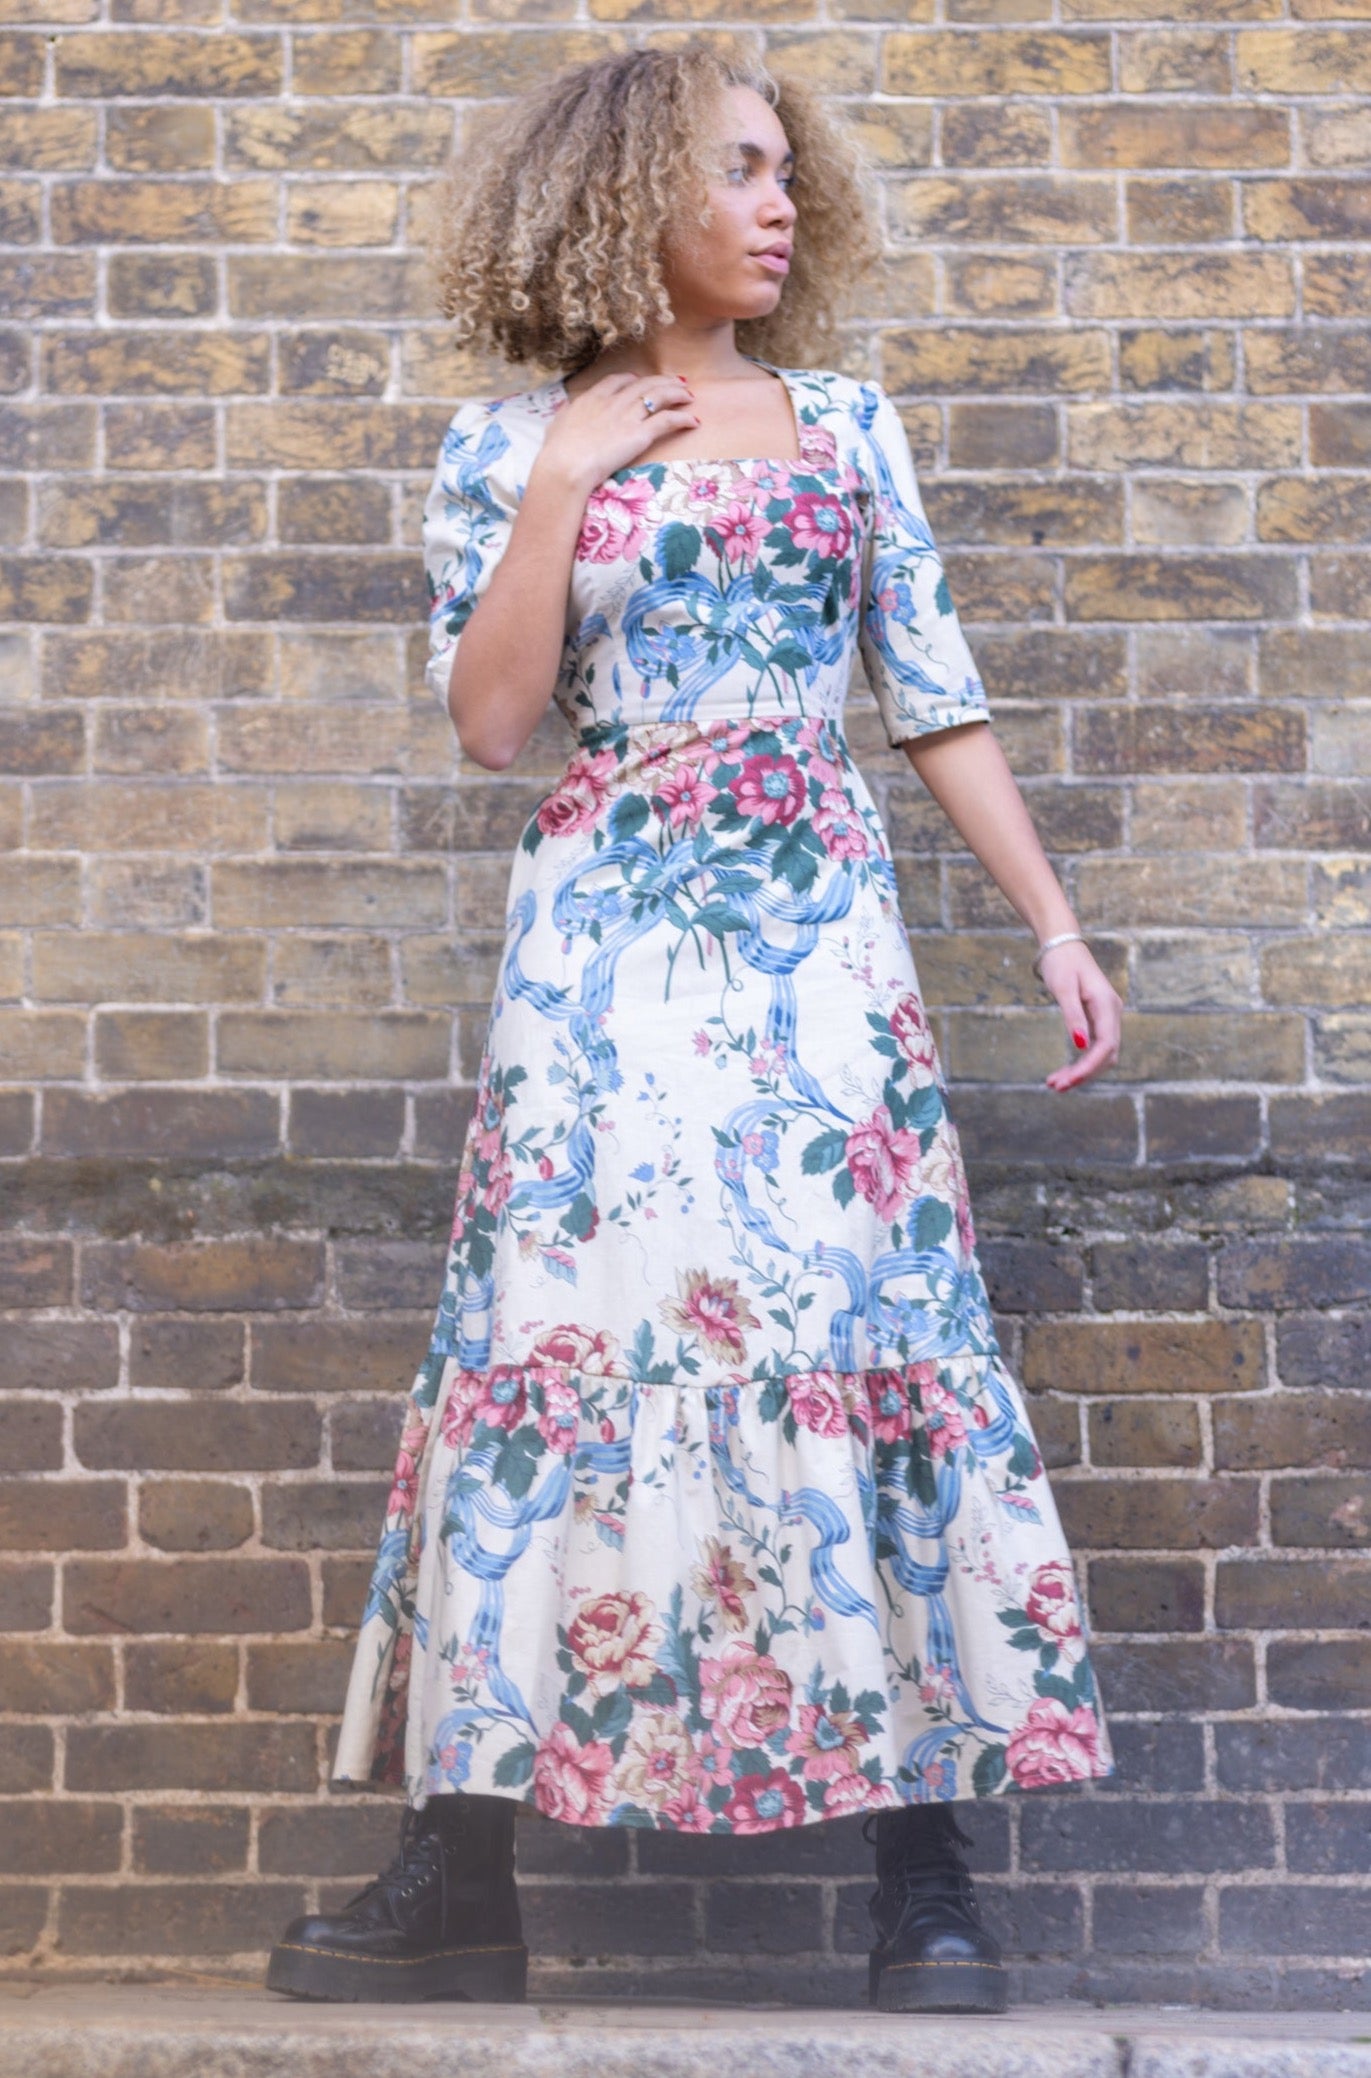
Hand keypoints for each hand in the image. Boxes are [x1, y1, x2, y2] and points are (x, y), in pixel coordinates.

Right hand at [532, 372, 698, 497]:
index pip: (618, 381)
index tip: (642, 381)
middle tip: (676, 383)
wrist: (566, 465)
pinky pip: (668, 420)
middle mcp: (613, 402)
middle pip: (645, 384)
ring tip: (689, 396)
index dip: (634, 379)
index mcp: (592, 398)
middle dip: (663, 381)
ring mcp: (628, 416)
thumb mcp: (557, 425)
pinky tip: (693, 421)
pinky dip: (683, 418)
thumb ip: (565, 413)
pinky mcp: (640, 434)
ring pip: (660, 396)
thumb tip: (565, 408)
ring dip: (677, 393)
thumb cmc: (557, 452)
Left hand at [1038, 941, 1122, 1092]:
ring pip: (1101, 1054)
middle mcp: (1112, 1013)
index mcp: (1107, 1005)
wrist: (1062, 945)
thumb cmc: (1061, 963)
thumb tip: (1080, 1046)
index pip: (1106, 1046)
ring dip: (1081, 1071)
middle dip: (1083, 1074)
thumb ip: (1073, 1016)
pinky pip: (1094, 1047)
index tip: (1067, 1081)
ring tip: (1054, 1084)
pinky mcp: (1098, 1019)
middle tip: (1055, 1087)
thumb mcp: (1064, 988)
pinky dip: (1080, 1062)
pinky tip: (1063, 1072)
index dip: (1089, 1067)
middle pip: (1106, 1055)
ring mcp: (1107, 1017)